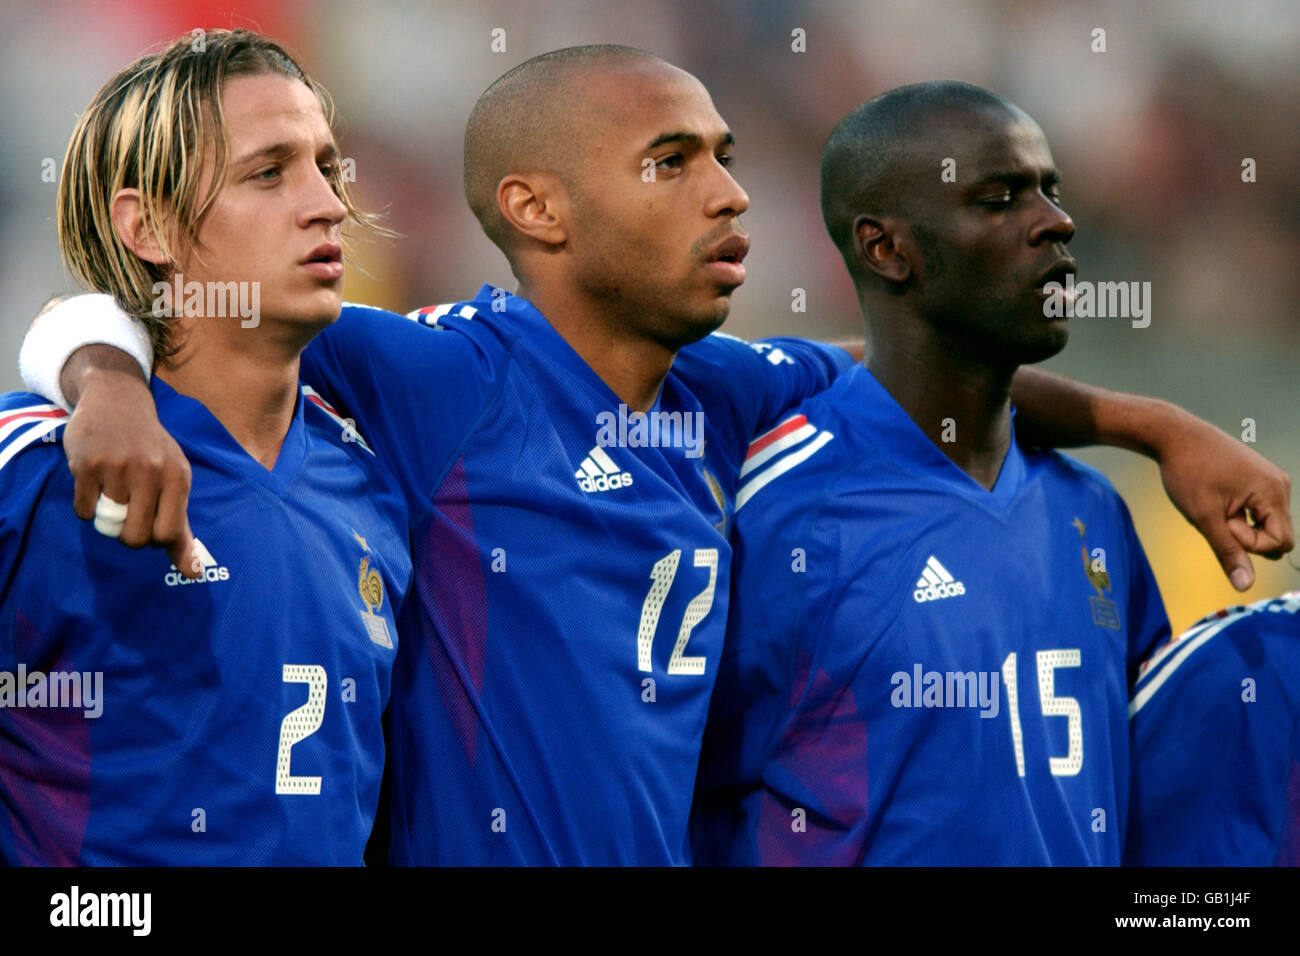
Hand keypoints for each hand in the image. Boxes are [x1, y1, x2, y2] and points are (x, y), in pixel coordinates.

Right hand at [64, 366, 198, 577]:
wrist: (117, 402)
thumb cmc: (151, 450)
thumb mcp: (174, 481)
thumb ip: (182, 530)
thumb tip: (194, 574)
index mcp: (177, 477)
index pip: (168, 535)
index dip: (153, 539)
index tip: (148, 524)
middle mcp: (150, 470)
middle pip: (135, 536)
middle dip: (127, 535)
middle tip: (126, 514)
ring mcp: (117, 466)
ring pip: (108, 523)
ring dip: (106, 516)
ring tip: (112, 491)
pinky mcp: (86, 464)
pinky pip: (83, 510)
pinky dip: (86, 506)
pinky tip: (94, 483)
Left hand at [1155, 409, 1292, 589]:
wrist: (1174, 436)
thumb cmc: (1187, 473)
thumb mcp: (1205, 518)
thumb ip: (1228, 552)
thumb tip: (1245, 586)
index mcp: (1274, 492)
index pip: (1280, 542)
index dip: (1249, 543)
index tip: (1221, 524)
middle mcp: (1280, 485)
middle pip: (1276, 534)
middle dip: (1245, 535)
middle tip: (1216, 515)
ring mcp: (1270, 480)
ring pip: (1265, 523)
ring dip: (1239, 525)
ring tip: (1214, 505)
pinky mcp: (1259, 478)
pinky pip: (1257, 510)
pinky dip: (1238, 513)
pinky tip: (1216, 499)